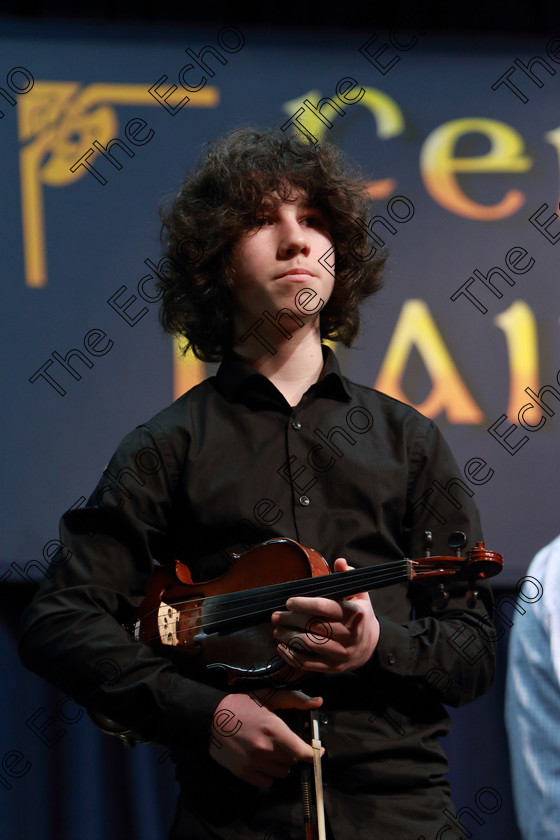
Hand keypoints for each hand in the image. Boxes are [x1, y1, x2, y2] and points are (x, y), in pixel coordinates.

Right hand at [209, 689, 322, 788]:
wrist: (211, 717)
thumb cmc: (242, 704)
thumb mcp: (269, 696)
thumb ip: (295, 700)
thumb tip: (318, 701)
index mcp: (274, 729)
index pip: (303, 752)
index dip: (314, 753)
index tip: (317, 751)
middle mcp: (266, 749)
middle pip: (293, 761)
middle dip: (293, 752)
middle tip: (284, 742)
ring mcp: (254, 763)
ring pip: (282, 773)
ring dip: (282, 764)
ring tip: (272, 750)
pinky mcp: (244, 773)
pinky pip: (267, 783)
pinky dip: (268, 775)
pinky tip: (262, 761)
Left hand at [271, 557, 379, 673]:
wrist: (371, 646)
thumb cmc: (359, 615)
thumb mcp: (359, 595)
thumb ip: (347, 577)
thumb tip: (340, 562)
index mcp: (354, 614)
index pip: (326, 607)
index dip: (305, 604)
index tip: (289, 601)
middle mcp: (349, 634)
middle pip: (314, 625)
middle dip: (291, 620)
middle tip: (276, 615)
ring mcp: (341, 653)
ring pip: (310, 645)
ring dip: (289, 637)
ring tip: (277, 630)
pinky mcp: (333, 667)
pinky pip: (309, 664)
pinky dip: (292, 656)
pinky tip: (281, 648)